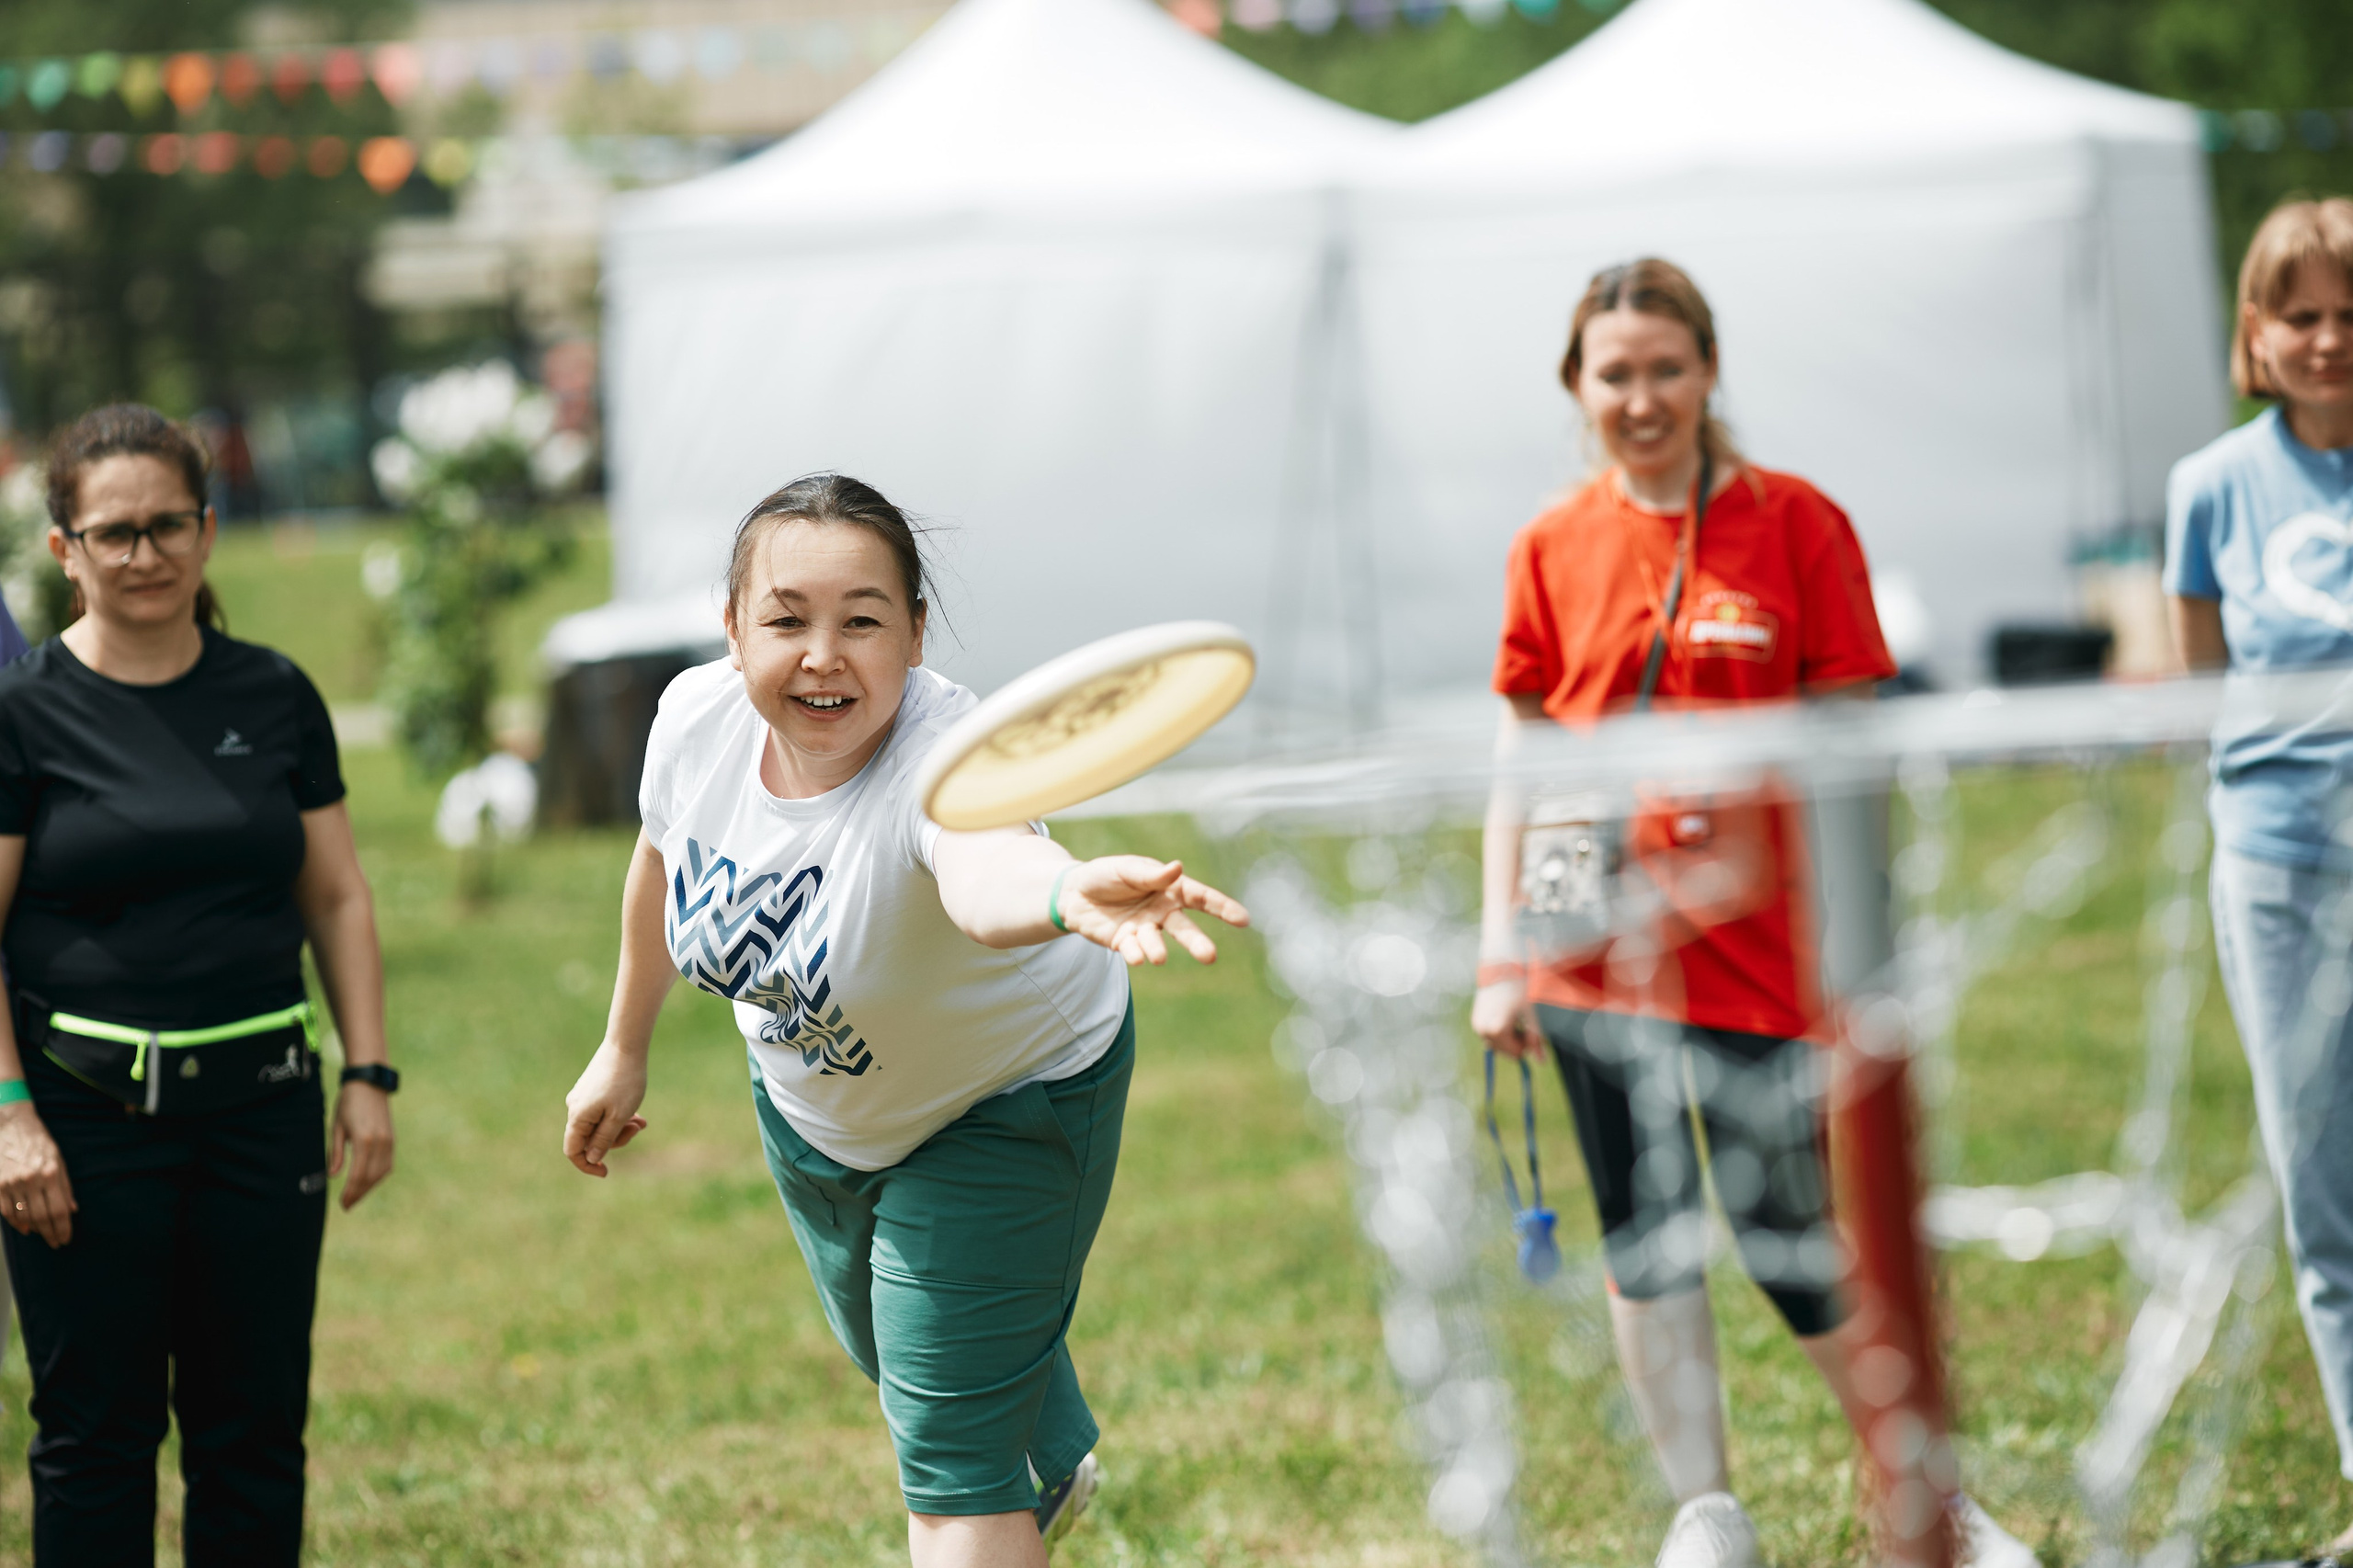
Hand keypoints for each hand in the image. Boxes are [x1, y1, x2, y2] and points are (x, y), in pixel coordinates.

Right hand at [0, 1099, 75, 1246]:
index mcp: (50, 1173)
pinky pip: (6, 1211)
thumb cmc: (38, 1142)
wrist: (10, 1126)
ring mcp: (11, 1183)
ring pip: (24, 1217)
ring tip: (44, 1235)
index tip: (66, 1238)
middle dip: (51, 1233)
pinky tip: (26, 1228)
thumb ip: (65, 1186)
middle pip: (42, 1217)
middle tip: (56, 1242)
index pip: (58, 1210)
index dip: (63, 1228)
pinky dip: (16, 1223)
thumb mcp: (58, 1159)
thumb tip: (72, 1210)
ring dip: (36, 1229)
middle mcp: (30, 1180)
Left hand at [330, 1082, 395, 1210]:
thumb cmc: (348, 1102)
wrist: (370, 1082)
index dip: (350, 1192)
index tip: (343, 1204)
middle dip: (359, 1193)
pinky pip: (387, 1164)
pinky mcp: (392, 1139)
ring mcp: (389, 1141)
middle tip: (347, 1205)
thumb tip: (333, 1175)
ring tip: (356, 1195)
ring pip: (381, 1173)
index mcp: (364, 1140)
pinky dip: (377, 1176)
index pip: (357, 1175)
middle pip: (370, 1177)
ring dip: (369, 1187)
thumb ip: (336, 1152)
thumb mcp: (337, 1127)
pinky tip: (368, 1181)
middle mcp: (380, 1142)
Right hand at [563, 1041, 648, 1177]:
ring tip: (642, 1121)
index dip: (588, 1165)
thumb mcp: (619, 1117)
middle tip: (638, 1128)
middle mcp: (574, 1107)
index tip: (606, 1172)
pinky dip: (618, 1116)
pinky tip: (637, 1112)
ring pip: (598, 1125)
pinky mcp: (591, 1089)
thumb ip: (604, 1140)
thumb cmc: (625, 1082)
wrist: (626, 1045)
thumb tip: (592, 1158)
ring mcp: (582, 1097)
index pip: (573, 1151)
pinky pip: (602, 1111)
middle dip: (614, 1140)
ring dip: (620, 1127)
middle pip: (589, 1139)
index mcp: (577, 1117)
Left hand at [1057, 857, 1249, 966]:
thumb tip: (1177, 868)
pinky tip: (1137, 957)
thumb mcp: (1126, 868)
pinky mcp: (1125, 943)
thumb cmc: (1105, 874)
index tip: (1243, 919)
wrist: (1072, 893)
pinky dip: (1136, 954)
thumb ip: (1150, 874)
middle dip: (1197, 942)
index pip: (1201, 898)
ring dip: (1157, 950)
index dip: (1222, 907)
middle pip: (1184, 928)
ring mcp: (1144, 929)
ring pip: (1157, 943)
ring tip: (1156, 957)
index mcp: (1169, 888)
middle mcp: (1161, 911)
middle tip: (1210, 956)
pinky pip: (1134, 951)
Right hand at [1472, 977, 1544, 1059]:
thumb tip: (1542, 1061)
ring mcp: (1477, 1026)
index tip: (1531, 1030)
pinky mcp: (1474, 1021)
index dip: (1527, 1044)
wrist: (1499, 970)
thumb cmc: (1518, 990)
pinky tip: (1502, 1016)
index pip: (1516, 1053)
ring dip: (1506, 1037)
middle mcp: (1485, 1031)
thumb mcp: (1530, 1014)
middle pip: (1505, 1051)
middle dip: (1516, 1042)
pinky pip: (1488, 1035)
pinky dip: (1497, 1032)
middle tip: (1522, 1024)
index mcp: (1499, 1030)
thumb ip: (1535, 1038)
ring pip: (1496, 1045)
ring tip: (1512, 1019)